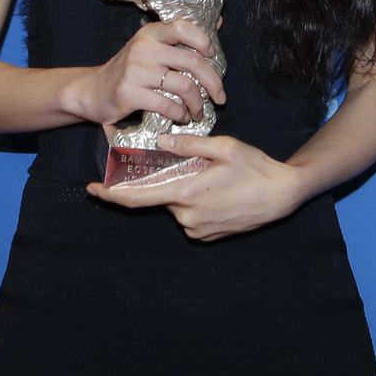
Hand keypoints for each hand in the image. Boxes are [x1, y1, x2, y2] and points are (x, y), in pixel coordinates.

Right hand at [72, 21, 225, 126]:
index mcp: (151, 34)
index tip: (212, 57)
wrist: (93, 90)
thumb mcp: (150, 48)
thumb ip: (179, 38)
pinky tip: (182, 116)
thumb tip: (218, 22)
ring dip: (197, 103)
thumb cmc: (128, 70)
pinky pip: (167, 105)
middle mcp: (144, 48)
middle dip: (213, 82)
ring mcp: (136, 70)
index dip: (203, 41)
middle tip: (219, 97)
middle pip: (192, 61)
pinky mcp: (130, 93)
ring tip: (198, 111)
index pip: (183, 28)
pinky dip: (180, 114)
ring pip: (183, 86)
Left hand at [86, 134, 303, 241]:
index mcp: (186, 192)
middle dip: (167, 179)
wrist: (282, 195)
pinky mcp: (207, 234)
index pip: (137, 198)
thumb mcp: (224, 147)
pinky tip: (218, 189)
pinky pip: (190, 214)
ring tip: (215, 176)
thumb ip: (189, 144)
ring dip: (185, 188)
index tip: (93, 188)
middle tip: (192, 164)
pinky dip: (195, 199)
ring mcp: (197, 228)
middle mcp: (186, 216)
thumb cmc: (254, 168)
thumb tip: (161, 141)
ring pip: (177, 203)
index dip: (111, 194)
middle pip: (161, 195)